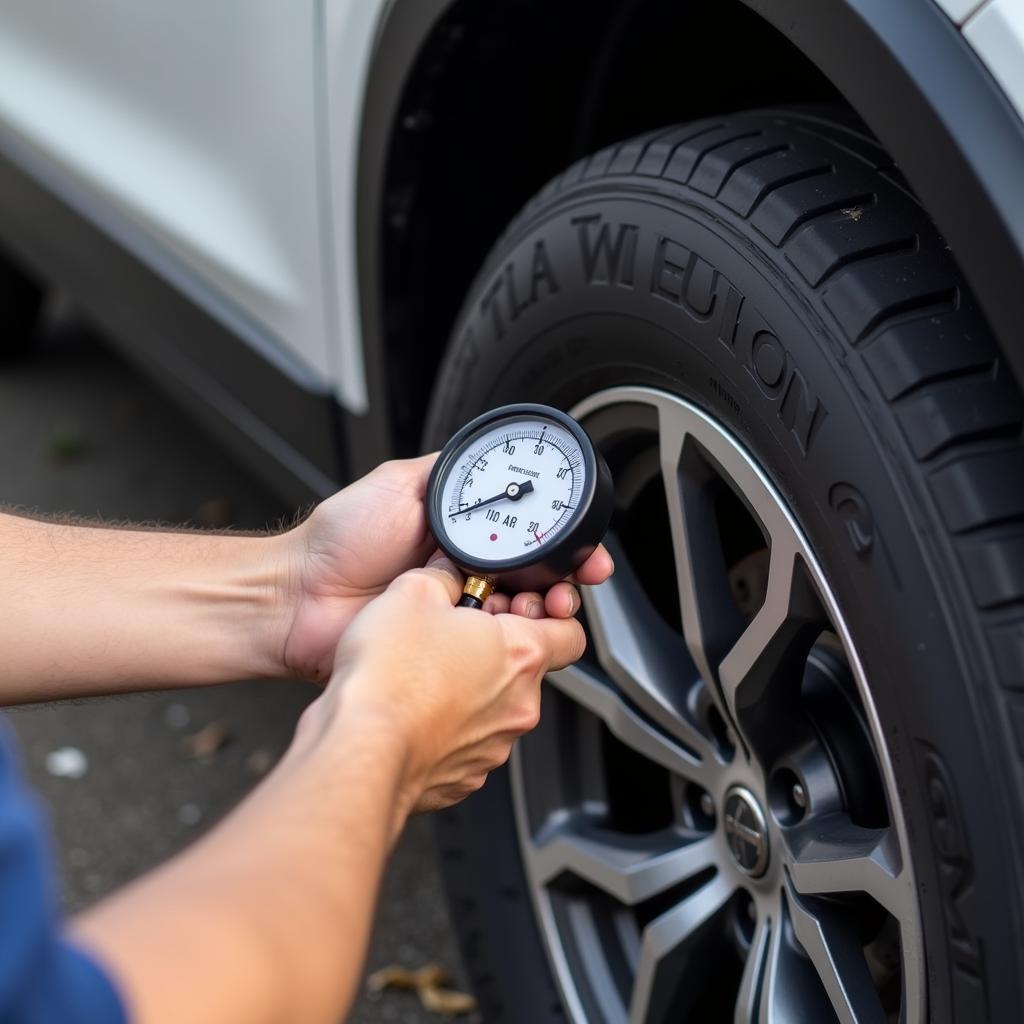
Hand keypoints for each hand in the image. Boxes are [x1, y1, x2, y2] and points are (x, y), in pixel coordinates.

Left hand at [276, 456, 612, 681]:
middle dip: (564, 584)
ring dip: (541, 613)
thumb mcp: (404, 481)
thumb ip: (451, 471)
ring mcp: (459, 615)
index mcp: (465, 535)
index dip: (565, 546)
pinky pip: (491, 650)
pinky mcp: (445, 652)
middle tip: (568, 586)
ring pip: (522, 620)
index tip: (586, 552)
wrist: (300, 595)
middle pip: (537, 582)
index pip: (531, 540)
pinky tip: (505, 630)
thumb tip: (494, 458)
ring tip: (536, 606)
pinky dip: (508, 643)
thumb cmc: (340, 539)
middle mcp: (469, 574)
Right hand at [306, 555, 587, 816]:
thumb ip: (443, 577)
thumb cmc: (389, 677)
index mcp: (520, 655)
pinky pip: (463, 742)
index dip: (552, 617)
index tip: (523, 609)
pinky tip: (411, 709)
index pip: (571, 634)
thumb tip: (446, 576)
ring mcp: (492, 746)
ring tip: (423, 673)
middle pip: (524, 670)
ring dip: (468, 689)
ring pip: (493, 707)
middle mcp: (517, 705)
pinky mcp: (463, 776)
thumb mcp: (413, 591)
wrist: (358, 748)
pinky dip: (445, 726)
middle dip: (493, 650)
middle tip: (454, 634)